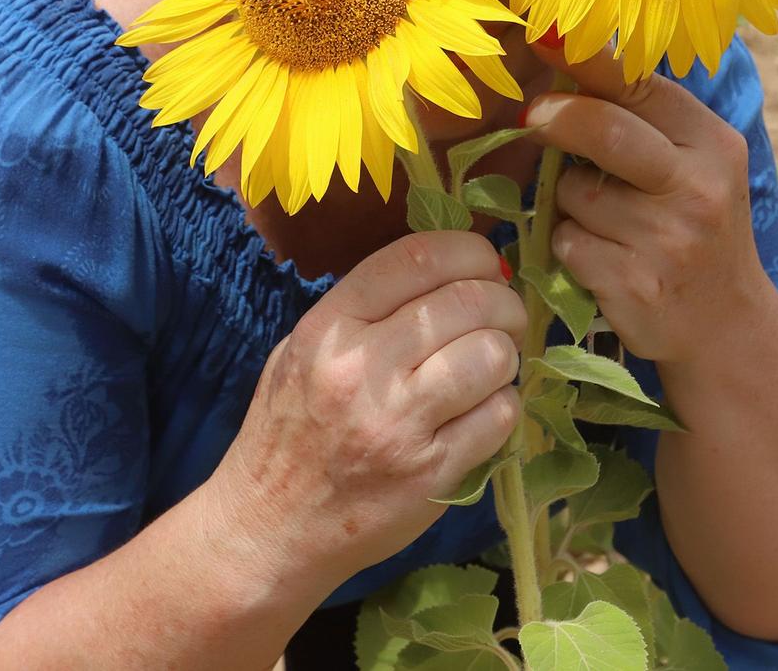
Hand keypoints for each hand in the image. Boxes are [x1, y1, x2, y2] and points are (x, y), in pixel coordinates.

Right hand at [212, 230, 525, 584]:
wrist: (271, 528)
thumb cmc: (289, 432)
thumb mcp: (301, 351)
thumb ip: (364, 310)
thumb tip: (450, 270)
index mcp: (328, 329)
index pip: (417, 258)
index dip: (467, 249)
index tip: (483, 261)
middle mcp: (363, 370)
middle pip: (468, 301)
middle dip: (502, 301)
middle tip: (503, 316)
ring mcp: (399, 423)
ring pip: (493, 354)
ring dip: (505, 355)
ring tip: (489, 367)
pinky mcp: (431, 472)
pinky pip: (500, 416)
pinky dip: (503, 407)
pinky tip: (483, 412)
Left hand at [521, 38, 767, 364]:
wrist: (726, 325)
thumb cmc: (696, 227)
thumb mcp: (696, 165)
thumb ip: (647, 121)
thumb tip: (568, 63)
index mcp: (713, 143)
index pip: (642, 87)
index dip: (587, 60)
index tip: (544, 37)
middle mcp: (698, 187)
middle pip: (606, 131)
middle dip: (557, 118)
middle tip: (530, 116)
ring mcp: (668, 240)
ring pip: (575, 194)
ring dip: (569, 203)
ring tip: (604, 221)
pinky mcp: (635, 284)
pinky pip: (568, 243)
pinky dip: (570, 246)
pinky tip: (602, 258)